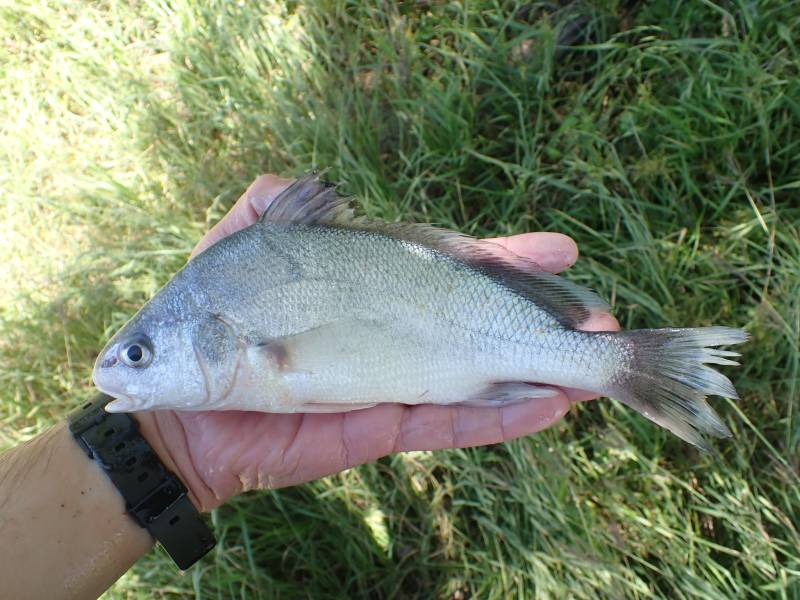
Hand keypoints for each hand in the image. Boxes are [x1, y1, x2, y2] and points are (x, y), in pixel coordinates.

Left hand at [136, 175, 619, 509]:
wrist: (185, 410)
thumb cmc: (211, 323)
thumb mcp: (235, 249)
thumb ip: (274, 207)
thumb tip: (322, 182)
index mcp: (373, 287)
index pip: (452, 267)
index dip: (506, 261)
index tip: (562, 251)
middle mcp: (395, 332)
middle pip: (481, 322)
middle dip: (545, 317)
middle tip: (605, 316)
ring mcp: (395, 381)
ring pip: (482, 376)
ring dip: (542, 371)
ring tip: (598, 363)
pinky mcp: (384, 426)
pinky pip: (450, 423)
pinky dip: (498, 417)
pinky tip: (549, 404)